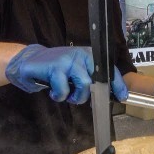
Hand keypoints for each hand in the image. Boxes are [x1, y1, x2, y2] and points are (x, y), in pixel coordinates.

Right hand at [6, 44, 127, 103]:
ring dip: (75, 97)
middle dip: (91, 94)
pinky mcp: (55, 67)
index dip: (117, 84)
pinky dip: (59, 96)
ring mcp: (69, 60)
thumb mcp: (77, 71)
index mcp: (90, 56)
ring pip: (84, 84)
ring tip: (66, 95)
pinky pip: (64, 89)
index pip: (109, 70)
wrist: (30, 60)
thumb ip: (91, 79)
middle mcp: (82, 55)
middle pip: (98, 79)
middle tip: (79, 98)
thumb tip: (109, 95)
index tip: (122, 96)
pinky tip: (53, 92)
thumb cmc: (57, 69)